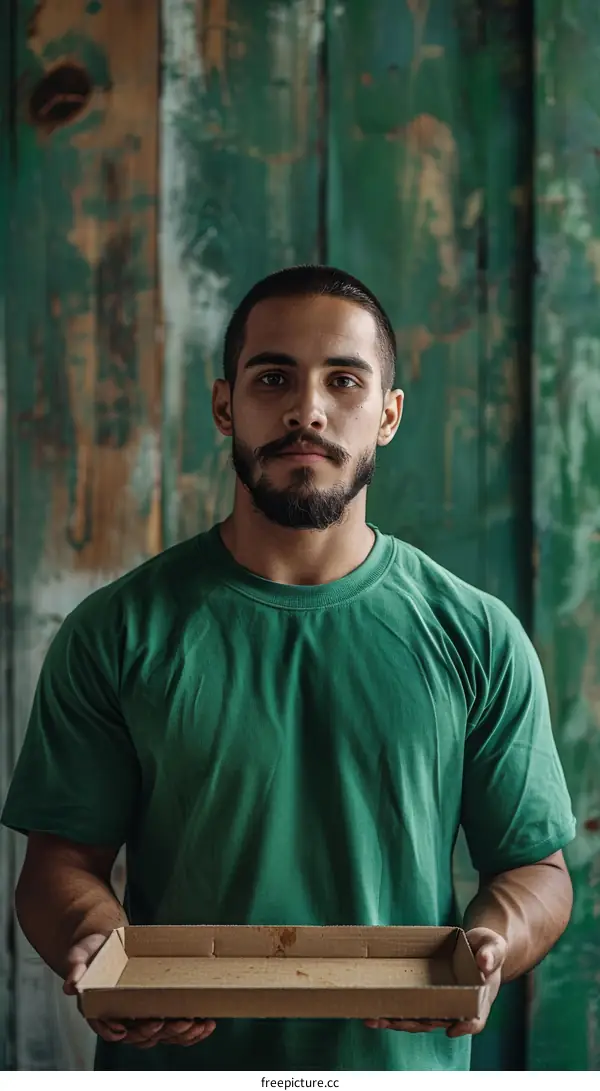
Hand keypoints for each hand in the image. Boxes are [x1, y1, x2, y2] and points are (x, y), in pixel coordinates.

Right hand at [63, 932, 215, 1048]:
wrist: (105, 946)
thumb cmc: (92, 952)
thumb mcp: (79, 956)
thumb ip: (75, 969)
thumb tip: (70, 985)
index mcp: (101, 1010)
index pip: (108, 1027)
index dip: (116, 1031)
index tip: (125, 1029)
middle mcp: (122, 1018)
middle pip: (139, 1035)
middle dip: (156, 1032)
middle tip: (171, 1022)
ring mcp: (142, 1016)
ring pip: (161, 1035)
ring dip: (179, 1035)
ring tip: (198, 1025)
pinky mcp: (159, 1010)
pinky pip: (175, 1027)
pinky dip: (191, 1030)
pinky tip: (206, 1025)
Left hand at [364, 927, 506, 1037]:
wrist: (477, 946)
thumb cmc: (488, 948)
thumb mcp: (494, 946)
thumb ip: (491, 953)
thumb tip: (484, 961)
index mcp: (479, 1000)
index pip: (474, 1020)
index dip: (464, 1026)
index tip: (452, 1028)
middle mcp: (457, 1008)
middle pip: (437, 1022)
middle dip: (413, 1023)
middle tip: (392, 1020)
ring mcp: (440, 1003)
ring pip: (419, 1019)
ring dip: (397, 1022)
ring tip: (374, 1019)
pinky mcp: (426, 995)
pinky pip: (410, 1007)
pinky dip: (392, 1012)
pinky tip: (373, 1012)